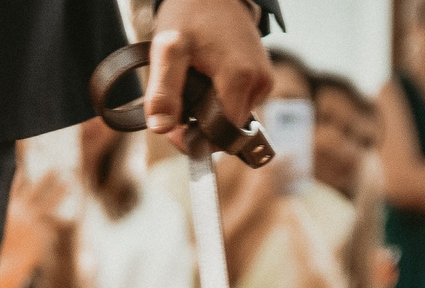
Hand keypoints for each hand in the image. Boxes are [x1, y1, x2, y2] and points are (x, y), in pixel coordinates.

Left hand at [145, 0, 271, 134]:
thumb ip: (163, 90)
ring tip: (195, 81)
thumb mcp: (168, 49)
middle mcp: (259, 83)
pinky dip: (221, 99)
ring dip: (210, 111)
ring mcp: (264, 81)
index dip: (195, 137)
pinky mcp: (263, 77)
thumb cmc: (190, 14)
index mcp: (240, 78)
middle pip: (228, 128)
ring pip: (233, 117)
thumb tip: (160, 128)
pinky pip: (239, 103)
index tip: (173, 125)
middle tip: (179, 100)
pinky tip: (209, 77)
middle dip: (201, 124)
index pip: (221, 134)